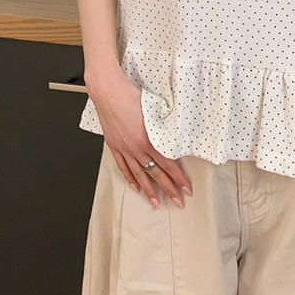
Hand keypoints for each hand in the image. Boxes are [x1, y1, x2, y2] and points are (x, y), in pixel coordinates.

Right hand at [88, 73, 191, 208]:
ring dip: (148, 190)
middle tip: (177, 201)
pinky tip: (135, 186)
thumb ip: (164, 126)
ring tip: (156, 202)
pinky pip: (123, 166)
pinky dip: (130, 178)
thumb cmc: (130, 95)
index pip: (168, 165)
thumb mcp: (154, 110)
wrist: (108, 91)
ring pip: (138, 174)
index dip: (178, 178)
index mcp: (148, 140)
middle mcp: (136, 148)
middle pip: (155, 174)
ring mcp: (124, 148)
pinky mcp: (114, 146)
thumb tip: (174, 135)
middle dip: (168, 189)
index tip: (186, 188)